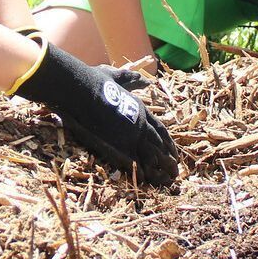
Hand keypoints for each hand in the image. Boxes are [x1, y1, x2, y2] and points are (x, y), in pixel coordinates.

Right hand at [12, 41, 179, 184]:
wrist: (82, 90)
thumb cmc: (94, 82)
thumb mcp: (116, 77)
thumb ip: (129, 78)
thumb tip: (141, 76)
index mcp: (140, 110)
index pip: (160, 129)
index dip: (168, 143)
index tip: (173, 152)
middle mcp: (140, 124)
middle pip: (160, 146)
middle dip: (169, 159)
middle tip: (175, 171)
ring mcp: (131, 136)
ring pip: (153, 157)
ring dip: (162, 170)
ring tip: (169, 180)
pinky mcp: (120, 146)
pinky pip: (136, 164)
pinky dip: (144, 173)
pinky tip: (149, 181)